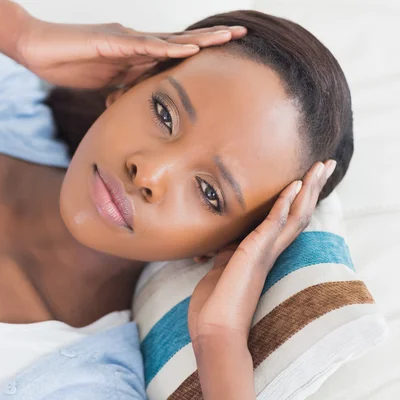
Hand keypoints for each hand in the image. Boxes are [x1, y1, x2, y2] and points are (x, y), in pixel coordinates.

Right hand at [16, 18, 245, 88]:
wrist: (36, 48)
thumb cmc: (66, 64)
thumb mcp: (102, 81)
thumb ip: (121, 86)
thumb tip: (136, 102)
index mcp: (133, 53)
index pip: (171, 53)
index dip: (198, 53)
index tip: (224, 55)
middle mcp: (134, 42)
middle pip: (178, 42)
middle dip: (210, 40)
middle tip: (240, 35)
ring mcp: (123, 39)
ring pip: (167, 39)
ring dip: (198, 40)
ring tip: (226, 37)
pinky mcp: (109, 41)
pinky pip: (142, 46)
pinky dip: (165, 48)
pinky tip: (187, 50)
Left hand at [188, 160, 336, 342]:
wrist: (214, 330)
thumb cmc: (215, 305)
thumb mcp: (220, 269)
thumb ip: (227, 252)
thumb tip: (221, 243)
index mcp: (262, 254)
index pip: (286, 220)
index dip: (298, 198)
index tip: (305, 178)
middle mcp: (270, 252)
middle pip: (299, 213)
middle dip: (313, 188)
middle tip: (327, 164)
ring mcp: (265, 253)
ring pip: (295, 215)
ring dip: (308, 188)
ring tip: (322, 166)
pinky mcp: (255, 254)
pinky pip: (274, 224)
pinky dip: (284, 203)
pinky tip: (294, 185)